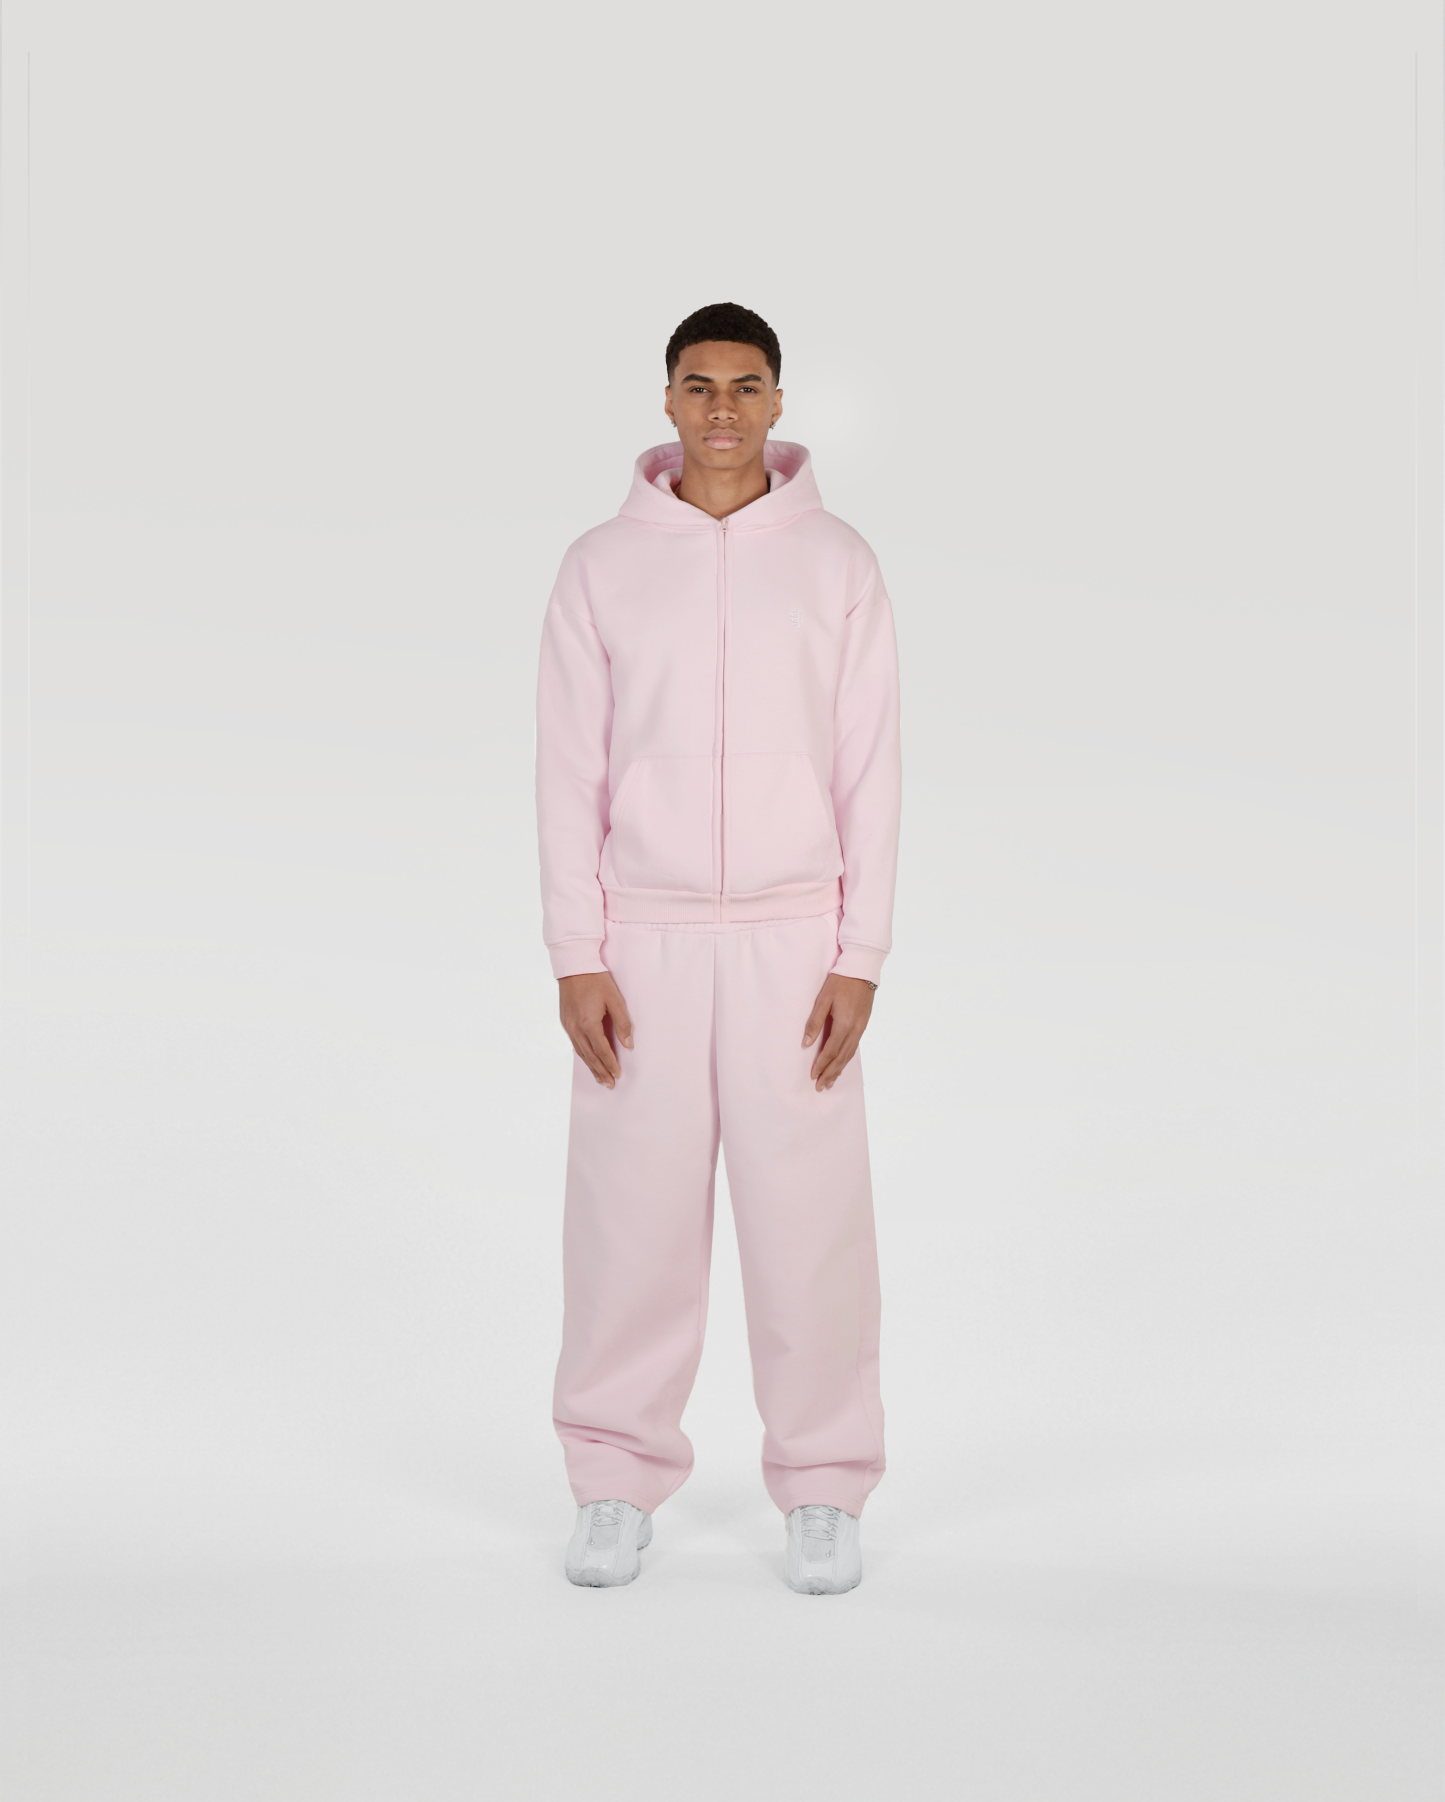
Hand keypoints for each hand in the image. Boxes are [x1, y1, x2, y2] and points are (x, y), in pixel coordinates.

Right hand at [558, 971, 632, 1087]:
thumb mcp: (614, 999)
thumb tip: (628, 1044)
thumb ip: (622, 1023)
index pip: (602, 1050)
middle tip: (609, 1084)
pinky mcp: (565, 1021)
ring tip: (599, 1078)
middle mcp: (576, 1028)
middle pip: (590, 1056)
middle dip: (601, 1071)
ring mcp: (568, 1025)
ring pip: (581, 1052)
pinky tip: (587, 1060)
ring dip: (591, 1066)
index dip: (611, 1064)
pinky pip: (574, 1044)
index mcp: (589, 1023)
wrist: (574, 965)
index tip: (617, 1074)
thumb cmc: (596, 980)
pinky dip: (582, 1055)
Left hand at [802, 974, 874, 1091]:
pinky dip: (847, 1058)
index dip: (821, 1064)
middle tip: (821, 1086)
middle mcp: (855, 1029)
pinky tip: (841, 1063)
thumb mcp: (823, 999)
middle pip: (842, 1057)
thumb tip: (806, 1043)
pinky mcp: (864, 1024)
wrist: (862, 969)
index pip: (831, 1050)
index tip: (813, 1075)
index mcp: (844, 1023)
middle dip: (831, 1073)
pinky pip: (855, 1046)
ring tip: (831, 1081)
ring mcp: (862, 1027)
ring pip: (850, 1054)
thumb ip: (814, 1021)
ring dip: (839, 1069)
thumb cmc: (840, 982)